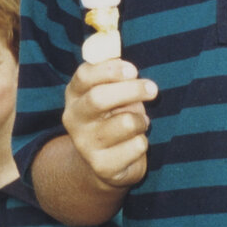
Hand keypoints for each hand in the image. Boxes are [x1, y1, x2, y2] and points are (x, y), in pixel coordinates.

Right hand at [62, 59, 156, 189]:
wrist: (103, 165)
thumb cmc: (113, 117)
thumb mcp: (111, 93)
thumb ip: (115, 75)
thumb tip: (125, 60)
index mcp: (74, 95)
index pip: (84, 76)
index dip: (110, 70)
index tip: (133, 70)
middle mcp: (74, 119)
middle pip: (99, 98)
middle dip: (131, 90)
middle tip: (153, 88)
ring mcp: (85, 144)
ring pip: (125, 123)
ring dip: (141, 120)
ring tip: (139, 123)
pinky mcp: (102, 166)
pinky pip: (136, 146)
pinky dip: (142, 142)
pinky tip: (134, 144)